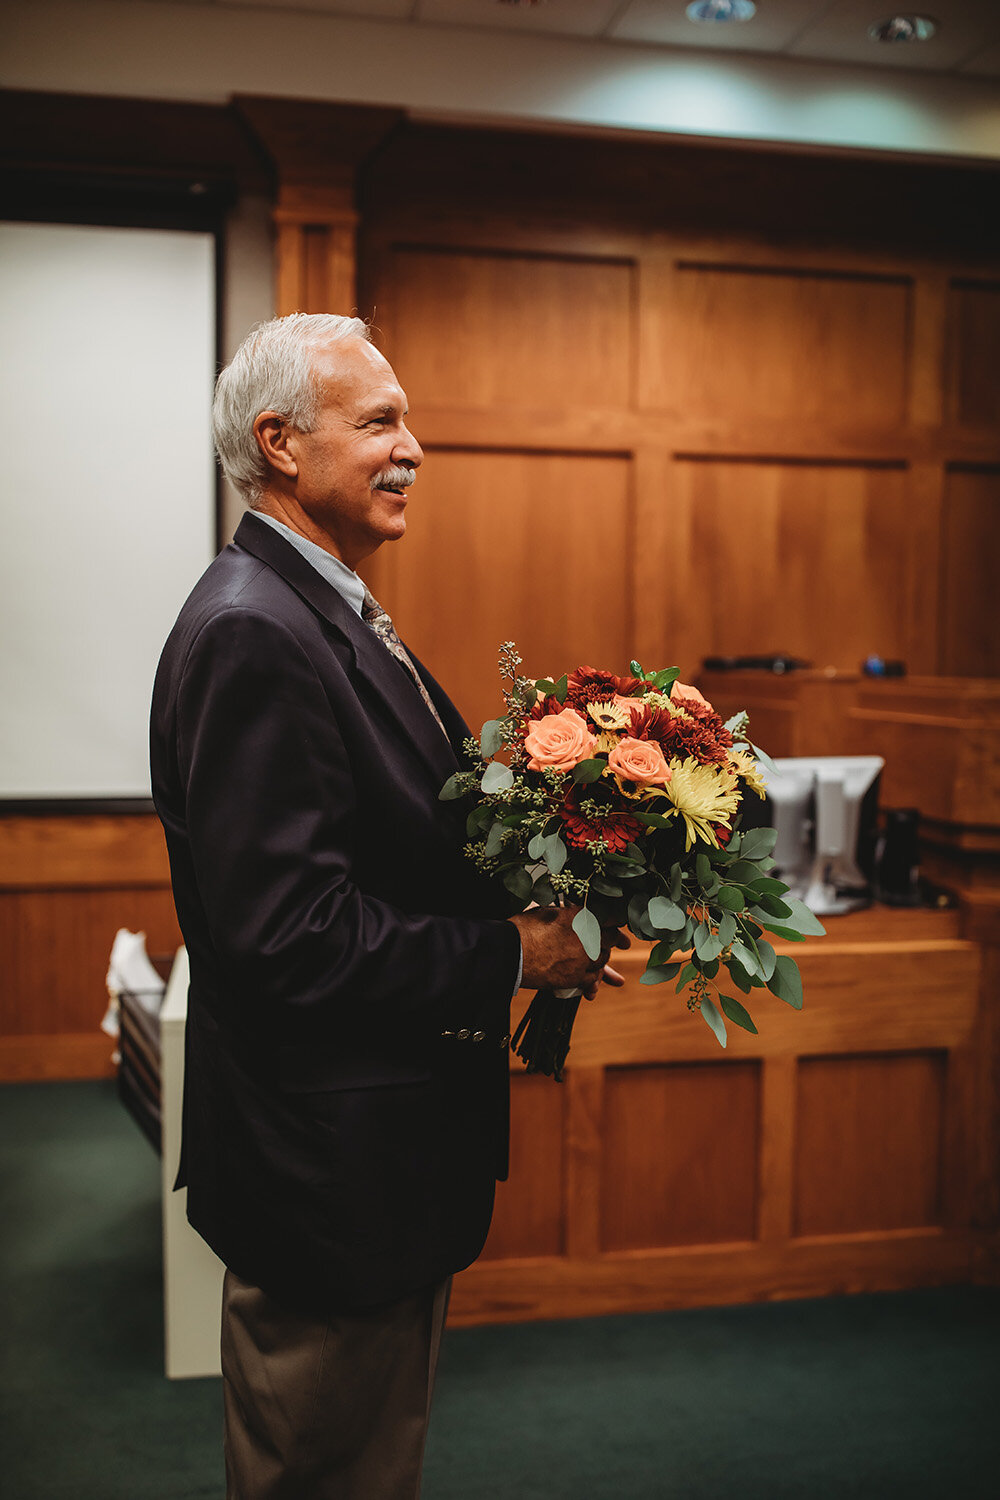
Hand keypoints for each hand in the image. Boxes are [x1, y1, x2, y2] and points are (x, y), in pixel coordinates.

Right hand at [510, 907, 629, 993]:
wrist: (510, 953)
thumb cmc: (524, 929)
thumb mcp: (548, 912)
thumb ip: (568, 914)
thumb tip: (575, 913)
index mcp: (581, 916)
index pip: (610, 915)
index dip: (618, 918)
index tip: (623, 921)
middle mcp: (588, 937)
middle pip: (610, 939)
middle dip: (616, 940)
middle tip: (624, 943)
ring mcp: (583, 958)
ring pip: (602, 959)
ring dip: (604, 960)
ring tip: (606, 963)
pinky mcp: (575, 978)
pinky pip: (591, 979)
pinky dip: (593, 981)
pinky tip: (593, 984)